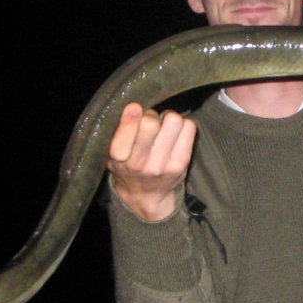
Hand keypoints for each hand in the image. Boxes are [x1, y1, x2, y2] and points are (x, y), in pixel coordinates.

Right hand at [107, 102, 196, 221]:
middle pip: (150, 123)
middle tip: (150, 121)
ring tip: (164, 125)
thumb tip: (135, 107)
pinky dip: (182, 124)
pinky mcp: (181, 163)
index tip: (134, 107)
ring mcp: (163, 165)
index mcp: (119, 159)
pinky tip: (175, 132)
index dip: (131, 116)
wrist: (147, 195)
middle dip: (150, 115)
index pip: (125, 133)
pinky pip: (189, 127)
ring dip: (168, 117)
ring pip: (173, 121)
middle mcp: (140, 164)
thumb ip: (120, 132)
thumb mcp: (113, 153)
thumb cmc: (128, 166)